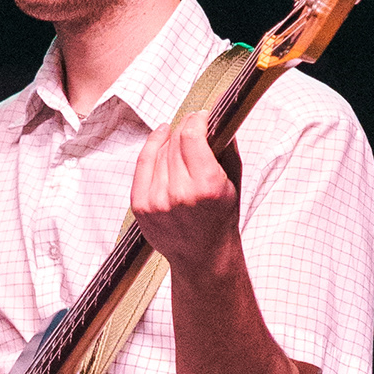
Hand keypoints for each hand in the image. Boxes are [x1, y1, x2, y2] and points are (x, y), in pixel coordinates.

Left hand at [129, 112, 240, 273]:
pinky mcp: (141, 206)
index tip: (201, 117)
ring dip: (169, 141)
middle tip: (192, 127)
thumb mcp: (233, 183)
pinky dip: (151, 149)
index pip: (191, 137)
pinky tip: (159, 142)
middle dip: (185, 129)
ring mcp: (156, 201)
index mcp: (206, 187)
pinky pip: (142, 165)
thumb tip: (217, 119)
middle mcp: (179, 194)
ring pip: (158, 151)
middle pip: (175, 142)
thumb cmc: (220, 219)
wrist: (203, 256)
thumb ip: (226, 148)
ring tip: (179, 141)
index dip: (196, 120)